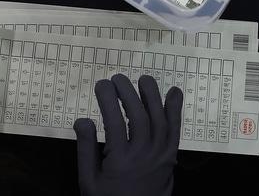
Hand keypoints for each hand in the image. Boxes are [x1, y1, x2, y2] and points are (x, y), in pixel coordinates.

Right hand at [75, 74, 181, 195]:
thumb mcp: (89, 181)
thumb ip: (86, 149)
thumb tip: (82, 120)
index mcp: (119, 160)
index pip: (114, 121)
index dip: (108, 99)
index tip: (102, 85)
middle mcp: (142, 155)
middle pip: (137, 116)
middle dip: (128, 93)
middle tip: (118, 78)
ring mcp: (160, 156)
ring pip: (159, 119)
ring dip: (152, 96)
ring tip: (143, 79)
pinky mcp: (170, 158)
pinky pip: (175, 130)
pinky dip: (175, 110)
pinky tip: (174, 92)